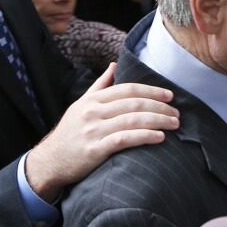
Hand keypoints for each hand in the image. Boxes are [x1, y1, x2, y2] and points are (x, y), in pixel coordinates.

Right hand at [25, 63, 178, 200]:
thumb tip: (114, 65)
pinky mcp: (95, 150)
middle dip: (159, 107)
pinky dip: (144, 136)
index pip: (127, 89)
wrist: (49, 161)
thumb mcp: (80, 105)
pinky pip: (124, 139)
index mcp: (92, 99)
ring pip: (132, 120)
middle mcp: (92, 112)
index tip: (169, 96)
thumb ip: (99, 86)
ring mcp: (93, 130)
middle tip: (177, 113)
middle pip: (133, 104)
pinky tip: (159, 138)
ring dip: (158, 120)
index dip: (151, 91)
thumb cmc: (69, 133)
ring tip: (174, 124)